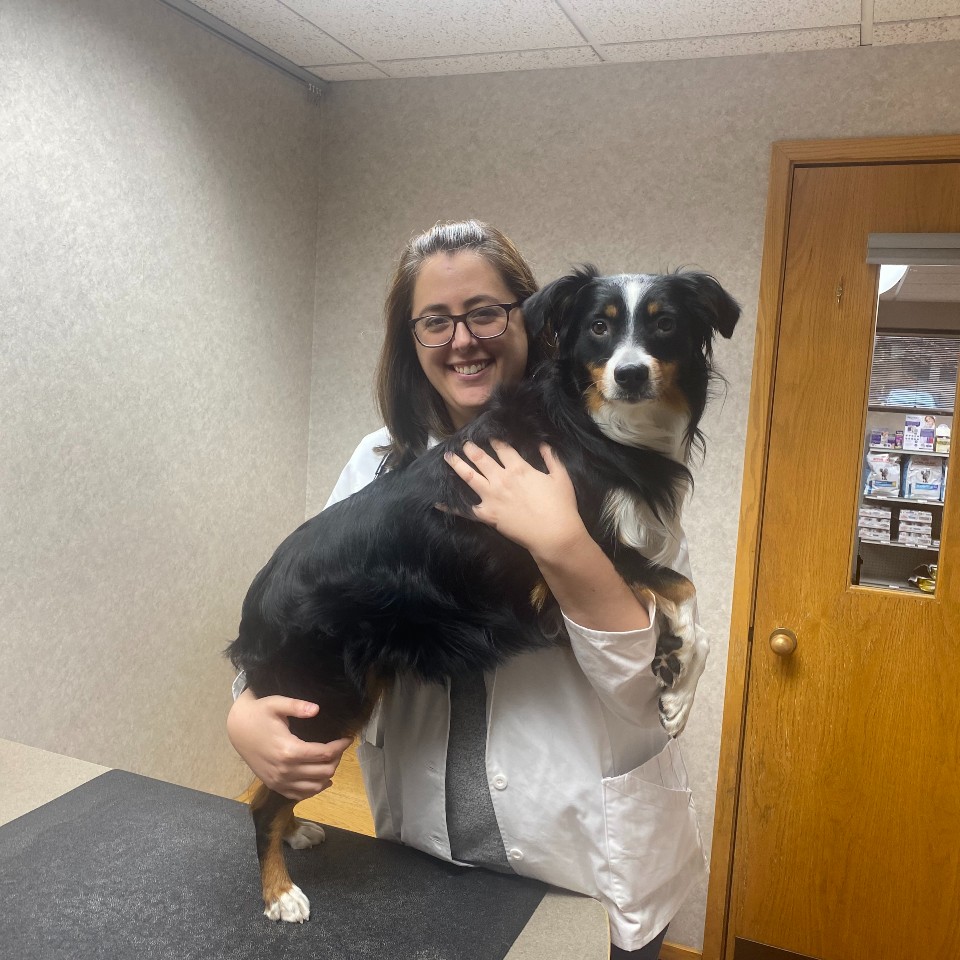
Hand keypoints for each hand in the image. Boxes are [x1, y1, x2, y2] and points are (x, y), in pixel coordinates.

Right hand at [226, 689, 351, 799]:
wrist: (237, 729)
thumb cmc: (259, 713)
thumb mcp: (276, 703)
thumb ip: (297, 706)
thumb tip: (317, 709)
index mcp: (288, 750)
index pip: (324, 754)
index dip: (340, 747)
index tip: (348, 738)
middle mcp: (285, 771)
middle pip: (323, 771)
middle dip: (336, 758)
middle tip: (338, 746)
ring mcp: (279, 781)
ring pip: (315, 787)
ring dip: (327, 774)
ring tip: (330, 759)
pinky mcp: (274, 786)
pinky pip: (300, 795)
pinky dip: (314, 788)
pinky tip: (319, 777)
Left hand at [443, 439, 586, 558]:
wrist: (553, 534)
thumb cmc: (560, 506)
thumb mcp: (561, 477)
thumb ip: (552, 458)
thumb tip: (543, 444)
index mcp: (519, 468)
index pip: (502, 449)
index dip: (493, 440)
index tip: (487, 435)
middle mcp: (501, 479)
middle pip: (481, 459)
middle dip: (471, 449)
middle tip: (464, 443)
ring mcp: (491, 497)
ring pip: (469, 477)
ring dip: (458, 465)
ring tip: (448, 457)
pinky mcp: (487, 515)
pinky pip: (466, 509)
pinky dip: (451, 506)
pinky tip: (439, 501)